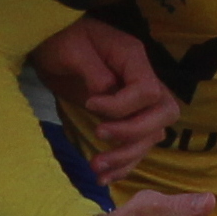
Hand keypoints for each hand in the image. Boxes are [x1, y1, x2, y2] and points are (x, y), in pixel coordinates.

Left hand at [29, 19, 173, 182]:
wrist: (53, 42)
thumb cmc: (61, 38)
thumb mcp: (71, 49)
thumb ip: (92, 72)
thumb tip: (104, 96)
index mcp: (133, 58)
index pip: (147, 91)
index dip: (122, 106)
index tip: (89, 104)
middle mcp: (142, 80)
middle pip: (163, 115)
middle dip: (133, 135)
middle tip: (99, 135)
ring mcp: (136, 102)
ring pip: (151, 137)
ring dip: (125, 156)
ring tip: (95, 167)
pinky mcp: (124, 118)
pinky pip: (136, 146)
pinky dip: (123, 165)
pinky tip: (103, 177)